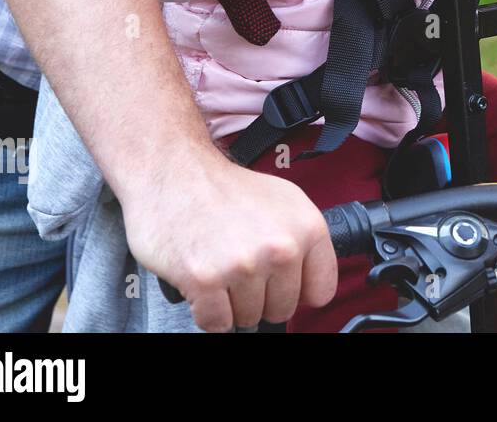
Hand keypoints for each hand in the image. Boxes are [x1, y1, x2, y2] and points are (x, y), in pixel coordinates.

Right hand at [122, 154, 337, 330]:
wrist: (175, 171)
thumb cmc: (226, 188)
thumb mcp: (285, 201)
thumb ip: (303, 242)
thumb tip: (309, 285)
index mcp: (307, 228)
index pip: (321, 291)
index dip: (298, 292)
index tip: (281, 284)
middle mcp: (281, 247)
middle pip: (282, 309)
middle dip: (260, 297)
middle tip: (241, 268)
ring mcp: (243, 265)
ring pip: (248, 318)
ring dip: (232, 302)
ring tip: (220, 268)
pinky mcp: (205, 280)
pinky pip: (216, 323)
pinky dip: (207, 313)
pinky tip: (204, 284)